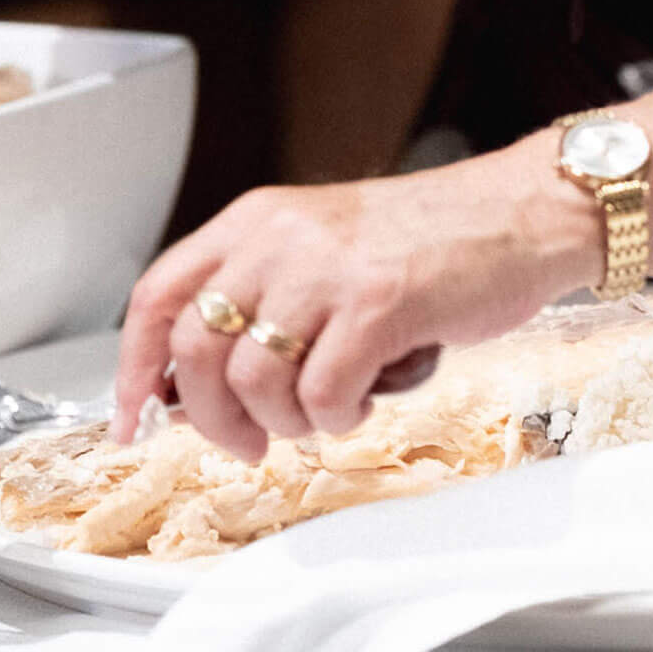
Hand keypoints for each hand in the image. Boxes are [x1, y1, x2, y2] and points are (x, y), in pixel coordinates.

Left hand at [112, 136, 599, 460]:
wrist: (519, 211)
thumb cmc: (429, 239)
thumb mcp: (323, 247)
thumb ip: (263, 297)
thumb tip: (197, 388)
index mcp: (258, 218)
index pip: (159, 293)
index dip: (134, 366)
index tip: (133, 417)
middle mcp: (280, 234)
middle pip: (197, 349)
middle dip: (215, 419)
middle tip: (252, 440)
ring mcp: (328, 267)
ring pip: (255, 382)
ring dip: (287, 421)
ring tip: (328, 409)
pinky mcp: (379, 302)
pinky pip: (323, 394)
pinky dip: (341, 417)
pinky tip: (367, 398)